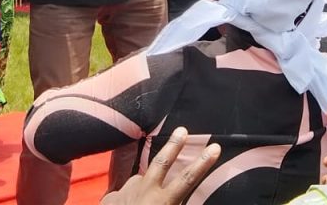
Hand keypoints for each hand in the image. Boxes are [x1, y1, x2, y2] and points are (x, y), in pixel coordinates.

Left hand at [100, 127, 219, 204]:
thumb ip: (175, 202)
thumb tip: (181, 197)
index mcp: (163, 201)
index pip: (188, 179)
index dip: (203, 163)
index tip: (215, 147)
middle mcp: (145, 191)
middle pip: (161, 163)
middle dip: (173, 146)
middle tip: (182, 130)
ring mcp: (126, 192)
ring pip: (140, 181)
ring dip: (144, 187)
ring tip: (144, 197)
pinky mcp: (111, 198)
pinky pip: (123, 196)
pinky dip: (127, 202)